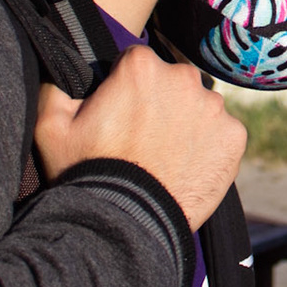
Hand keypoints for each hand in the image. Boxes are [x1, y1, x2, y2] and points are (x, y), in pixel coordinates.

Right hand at [34, 44, 245, 231]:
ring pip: (200, 106)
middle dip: (160, 101)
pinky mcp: (235, 136)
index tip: (121, 113)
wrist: (128, 223)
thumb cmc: (87, 174)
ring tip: (165, 156)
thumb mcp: (51, 127)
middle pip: (173, 81)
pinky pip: (223, 132)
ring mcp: (214, 107)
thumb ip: (56, 89)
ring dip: (187, 122)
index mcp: (141, 67)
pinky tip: (186, 168)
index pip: (137, 63)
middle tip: (143, 138)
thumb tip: (64, 74)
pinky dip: (210, 146)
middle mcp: (184, 78)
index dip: (126, 87)